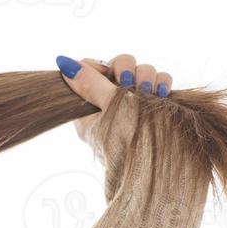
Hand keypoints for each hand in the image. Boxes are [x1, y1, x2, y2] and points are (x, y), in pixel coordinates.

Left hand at [57, 54, 172, 143]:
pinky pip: (159, 82)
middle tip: (130, 84)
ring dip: (147, 77)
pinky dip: (162, 83)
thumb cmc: (130, 139)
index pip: (88, 71)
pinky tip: (162, 94)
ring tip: (149, 93)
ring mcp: (134, 104)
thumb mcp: (108, 106)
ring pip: (140, 72)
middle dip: (127, 70)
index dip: (99, 66)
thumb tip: (64, 63)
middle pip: (117, 66)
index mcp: (89, 108)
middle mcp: (110, 104)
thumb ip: (90, 83)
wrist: (160, 163)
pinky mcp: (154, 105)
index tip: (108, 74)